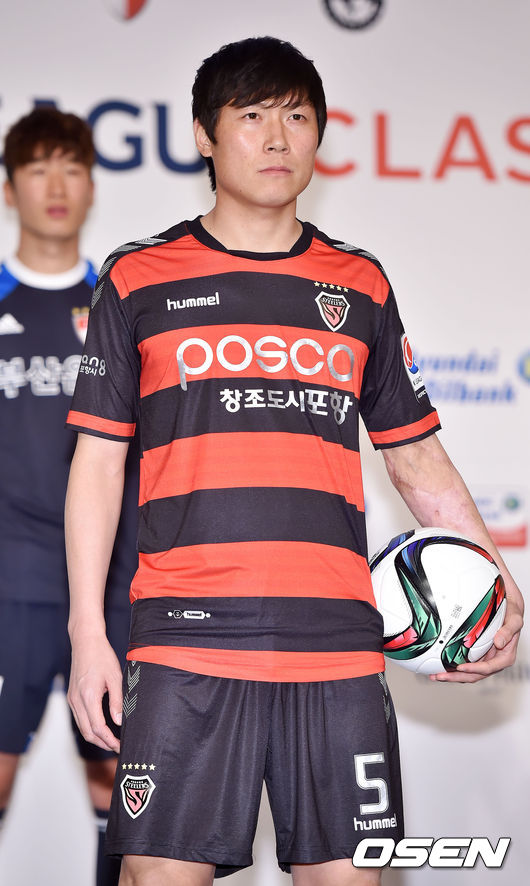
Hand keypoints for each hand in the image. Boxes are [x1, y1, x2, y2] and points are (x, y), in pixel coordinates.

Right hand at [67, 632, 122, 751]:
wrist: (85, 641)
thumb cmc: (101, 656)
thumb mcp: (115, 677)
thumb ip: (117, 701)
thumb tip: (119, 722)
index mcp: (88, 696)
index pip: (98, 728)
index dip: (109, 740)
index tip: (120, 746)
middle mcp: (76, 700)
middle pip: (87, 733)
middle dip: (103, 743)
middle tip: (118, 747)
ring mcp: (72, 699)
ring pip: (82, 727)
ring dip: (96, 737)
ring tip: (111, 741)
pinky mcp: (71, 696)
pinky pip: (79, 718)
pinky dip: (89, 727)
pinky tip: (101, 728)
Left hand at [430, 595, 523, 683]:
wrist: (509, 606)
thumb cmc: (513, 613)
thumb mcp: (515, 620)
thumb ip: (508, 631)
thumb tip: (499, 643)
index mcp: (505, 657)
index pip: (488, 668)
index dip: (474, 669)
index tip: (460, 667)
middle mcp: (494, 660)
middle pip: (475, 675)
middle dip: (456, 677)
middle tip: (440, 676)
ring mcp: (485, 658)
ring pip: (468, 672)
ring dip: (451, 675)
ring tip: (435, 675)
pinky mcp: (477, 654)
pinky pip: (465, 663)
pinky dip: (452, 666)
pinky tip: (440, 665)